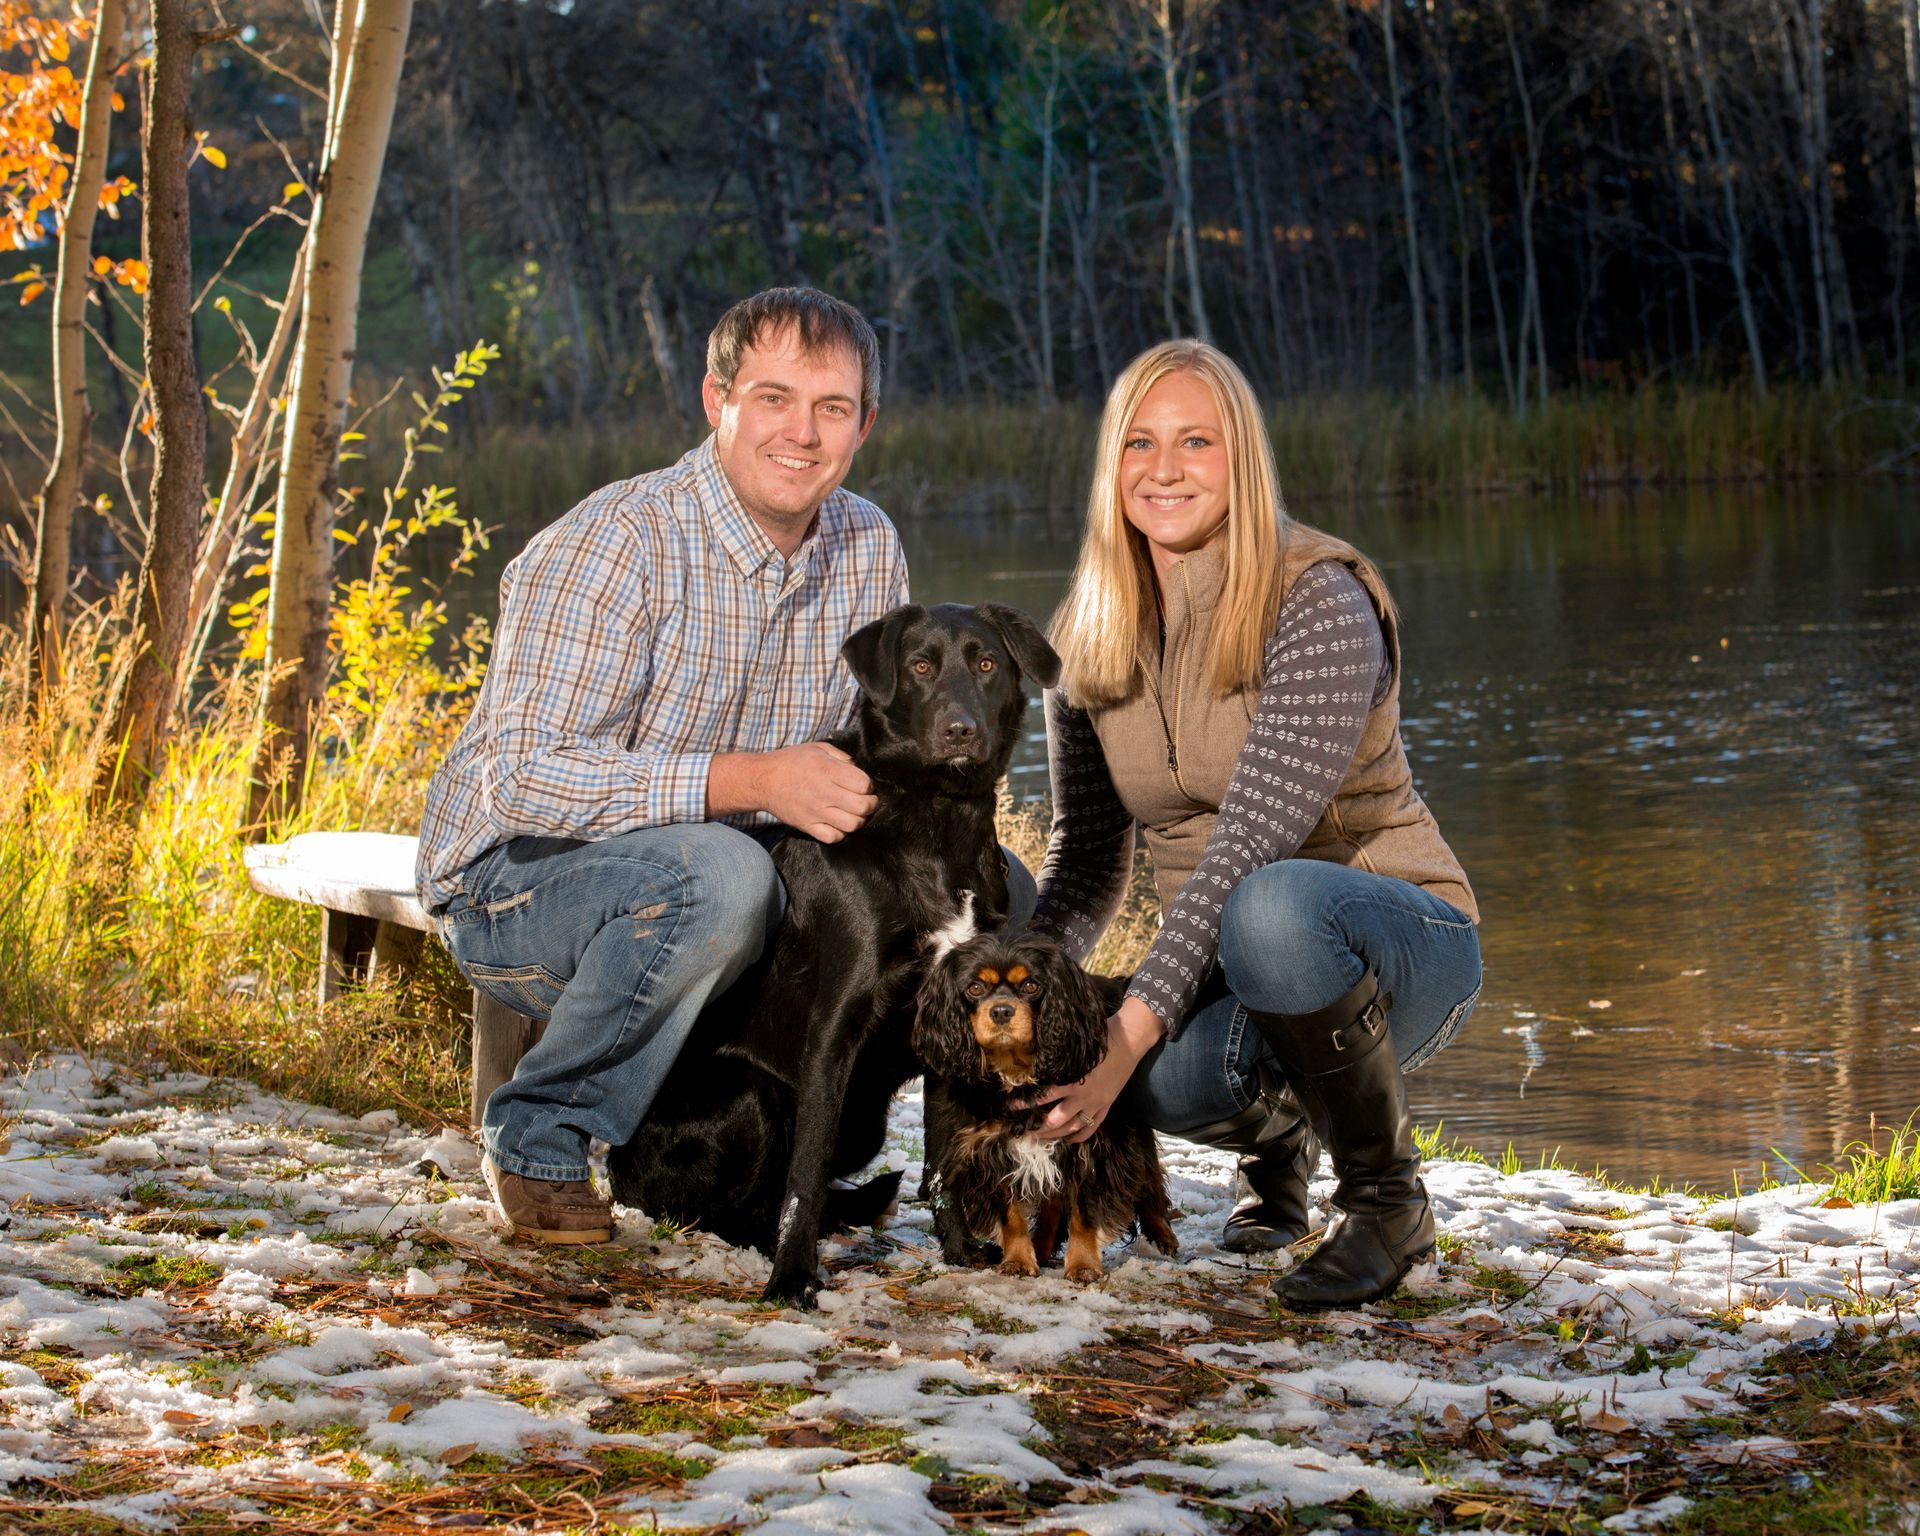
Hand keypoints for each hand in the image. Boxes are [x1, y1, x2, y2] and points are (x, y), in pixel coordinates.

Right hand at [711, 743, 876, 841]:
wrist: (763, 780)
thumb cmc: (792, 761)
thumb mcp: (818, 749)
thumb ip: (841, 757)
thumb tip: (858, 769)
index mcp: (827, 770)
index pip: (863, 784)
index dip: (868, 785)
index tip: (863, 784)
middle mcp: (824, 793)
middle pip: (863, 807)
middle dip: (871, 804)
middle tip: (865, 800)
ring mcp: (815, 812)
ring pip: (852, 825)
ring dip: (859, 820)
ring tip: (853, 813)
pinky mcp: (807, 826)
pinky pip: (833, 837)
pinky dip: (841, 833)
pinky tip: (838, 823)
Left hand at [1027, 997, 1165, 1144]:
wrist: (1130, 1040)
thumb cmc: (1102, 1036)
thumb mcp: (1075, 1047)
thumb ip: (1058, 1059)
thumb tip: (1034, 1059)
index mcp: (1074, 1080)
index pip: (1044, 1097)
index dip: (1027, 1103)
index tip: (1012, 1106)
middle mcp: (1084, 1096)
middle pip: (1056, 1120)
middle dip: (1038, 1127)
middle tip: (1024, 1130)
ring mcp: (1097, 1103)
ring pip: (1072, 1127)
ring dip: (1055, 1135)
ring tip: (1040, 1137)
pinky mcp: (1107, 1105)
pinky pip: (1093, 1126)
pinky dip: (1080, 1136)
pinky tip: (1068, 1139)